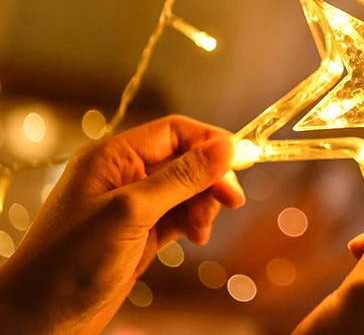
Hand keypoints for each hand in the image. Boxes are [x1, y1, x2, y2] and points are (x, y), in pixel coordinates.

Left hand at [0, 115, 244, 334]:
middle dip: (211, 178)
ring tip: (202, 229)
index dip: (210, 141)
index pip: (174, 132)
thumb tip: (226, 147)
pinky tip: (196, 237)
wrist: (39, 320)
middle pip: (186, 160)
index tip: (241, 160)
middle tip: (232, 200)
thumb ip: (181, 177)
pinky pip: (180, 215)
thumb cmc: (70, 261)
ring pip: (187, 189)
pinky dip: (194, 222)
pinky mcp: (141, 233)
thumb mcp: (131, 212)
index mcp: (114, 157)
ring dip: (204, 204)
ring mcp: (133, 205)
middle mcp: (124, 175)